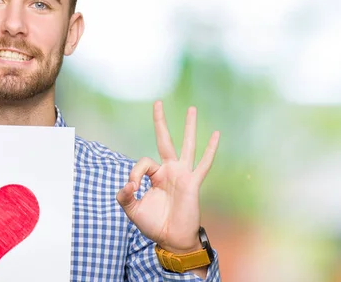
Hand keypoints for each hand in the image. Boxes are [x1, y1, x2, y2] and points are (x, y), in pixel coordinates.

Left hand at [116, 101, 219, 253]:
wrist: (171, 239)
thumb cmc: (153, 224)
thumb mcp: (132, 210)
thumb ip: (124, 196)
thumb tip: (127, 184)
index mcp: (155, 175)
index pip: (143, 163)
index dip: (134, 173)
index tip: (131, 188)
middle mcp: (169, 170)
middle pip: (165, 140)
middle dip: (160, 122)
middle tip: (157, 102)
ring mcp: (182, 174)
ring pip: (187, 145)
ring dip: (189, 127)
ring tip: (192, 108)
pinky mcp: (193, 182)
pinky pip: (203, 164)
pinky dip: (210, 150)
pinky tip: (216, 135)